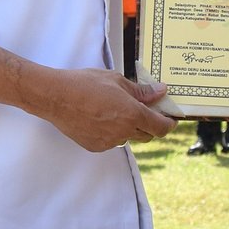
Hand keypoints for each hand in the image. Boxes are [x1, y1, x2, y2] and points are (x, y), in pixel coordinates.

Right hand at [37, 68, 175, 152]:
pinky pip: (112, 141)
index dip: (169, 124)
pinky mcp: (95, 147)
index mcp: (132, 115)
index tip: (171, 119)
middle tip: (145, 109)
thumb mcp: (117, 81)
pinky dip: (113, 131)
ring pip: (128, 137)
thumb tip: (160, 91)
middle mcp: (123, 132)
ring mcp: (108, 142)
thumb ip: (141, 91)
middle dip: (150, 124)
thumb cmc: (86, 84)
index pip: (160, 127)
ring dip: (129, 127)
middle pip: (147, 135)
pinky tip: (101, 117)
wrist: (56, 97)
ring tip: (117, 109)